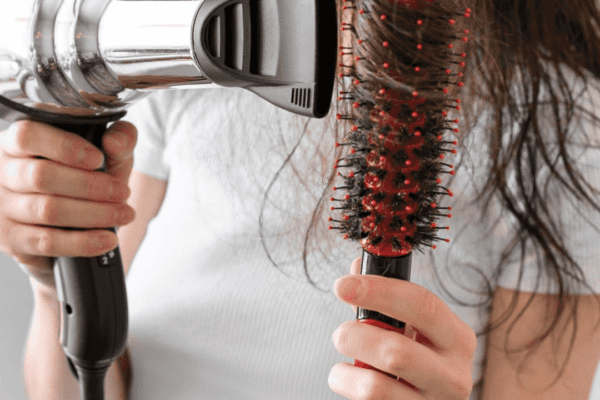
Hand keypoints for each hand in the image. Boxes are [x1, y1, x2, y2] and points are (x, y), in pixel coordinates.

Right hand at [0, 120, 136, 300]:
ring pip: (47, 210)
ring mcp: (4, 207)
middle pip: (40, 176)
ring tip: (123, 214)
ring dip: (94, 214)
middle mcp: (3, 172)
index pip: (28, 135)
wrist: (81, 224)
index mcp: (19, 143)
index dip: (64, 146)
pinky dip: (83, 242)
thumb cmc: (91, 179)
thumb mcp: (110, 155)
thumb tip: (114, 140)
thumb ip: (120, 138)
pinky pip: (46, 242)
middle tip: (123, 192)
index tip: (98, 159)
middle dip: (90, 186)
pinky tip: (107, 239)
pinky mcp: (12, 240)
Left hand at [329, 256, 476, 398]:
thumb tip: (356, 268)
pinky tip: (351, 382)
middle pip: (396, 352)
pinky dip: (346, 387)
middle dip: (355, 336)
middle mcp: (454, 374)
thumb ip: (384, 302)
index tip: (343, 285)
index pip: (422, 305)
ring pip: (375, 387)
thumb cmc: (416, 361)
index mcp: (457, 338)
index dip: (379, 291)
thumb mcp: (412, 329)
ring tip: (343, 366)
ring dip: (345, 371)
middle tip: (341, 333)